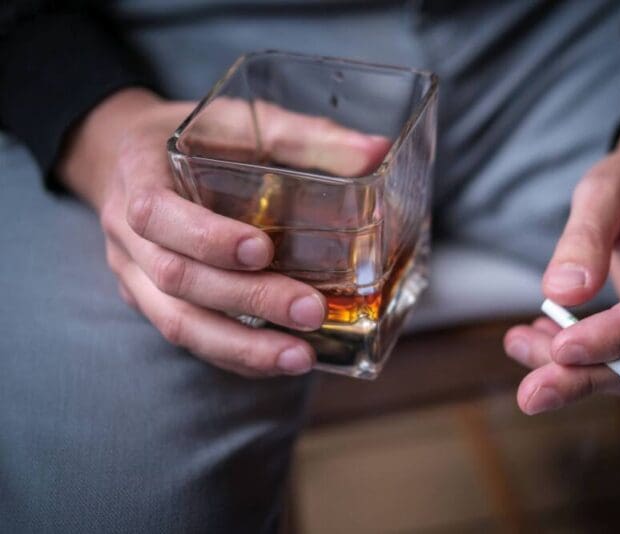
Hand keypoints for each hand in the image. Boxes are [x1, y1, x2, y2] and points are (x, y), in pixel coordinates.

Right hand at [58, 88, 390, 376]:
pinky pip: (189, 337)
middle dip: (246, 299)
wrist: (133, 158)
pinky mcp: (152, 303)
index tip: (262, 250)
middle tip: (310, 310)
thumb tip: (377, 151)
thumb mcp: (242, 121)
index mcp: (138, 177)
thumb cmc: (197, 139)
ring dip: (240, 347)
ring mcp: (134, 276)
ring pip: (177, 323)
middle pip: (176, 279)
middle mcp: (127, 236)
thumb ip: (305, 138)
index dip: (207, 237)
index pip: (156, 214)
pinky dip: (234, 355)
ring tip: (300, 358)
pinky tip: (279, 361)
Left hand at [504, 113, 619, 413]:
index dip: (615, 335)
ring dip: (580, 375)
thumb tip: (562, 293)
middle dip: (589, 376)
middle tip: (529, 392)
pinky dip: (588, 366)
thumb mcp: (602, 189)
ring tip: (521, 346)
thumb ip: (583, 237)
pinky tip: (544, 345)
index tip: (560, 349)